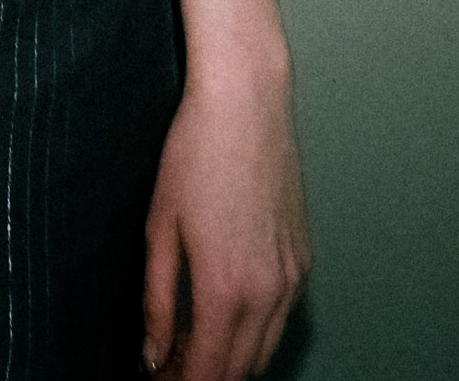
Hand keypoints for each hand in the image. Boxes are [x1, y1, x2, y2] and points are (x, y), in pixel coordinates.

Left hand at [142, 70, 309, 377]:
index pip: (208, 371)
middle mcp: (269, 290)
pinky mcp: (304, 259)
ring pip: (265, 349)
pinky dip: (254, 332)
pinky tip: (222, 319)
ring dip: (231, 361)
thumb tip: (154, 353)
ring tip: (189, 350)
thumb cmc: (196, 154)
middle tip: (169, 369)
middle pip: (241, 369)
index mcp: (227, 287)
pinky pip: (281, 317)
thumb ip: (158, 301)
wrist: (247, 104)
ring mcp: (293, 276)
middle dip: (205, 378)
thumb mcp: (160, 229)